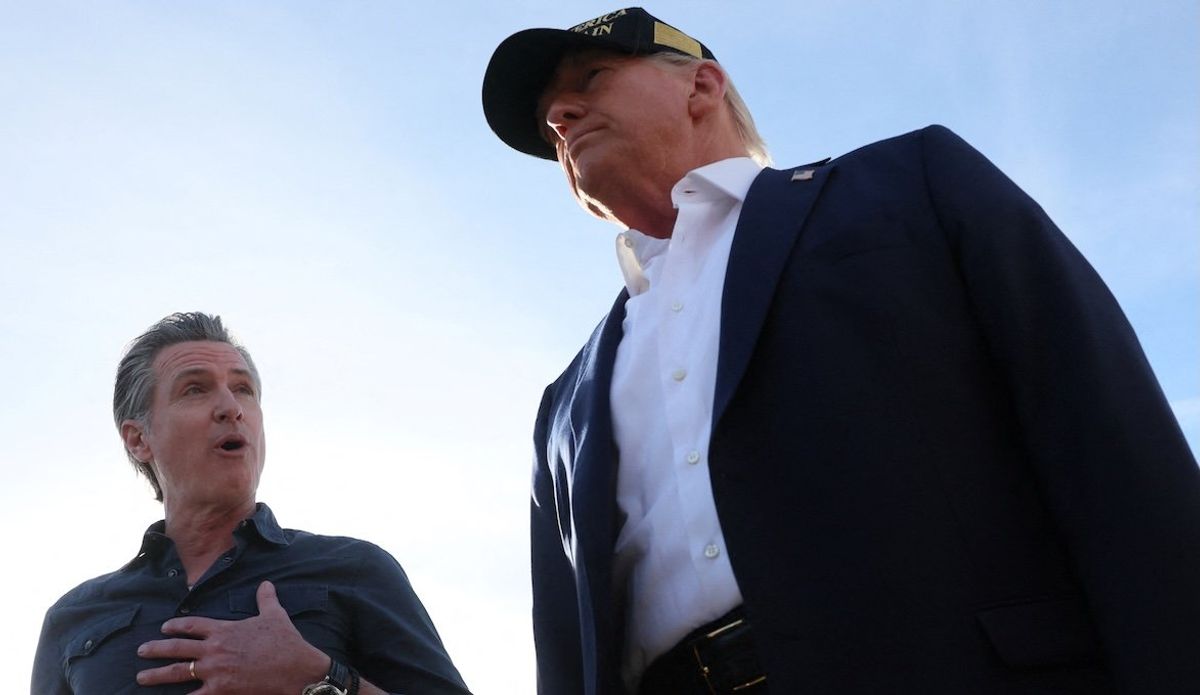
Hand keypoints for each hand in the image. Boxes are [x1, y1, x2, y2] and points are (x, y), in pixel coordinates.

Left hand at [137, 580, 329, 694]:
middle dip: (155, 649)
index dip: (175, 626)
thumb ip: (266, 600)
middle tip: (140, 651)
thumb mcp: (275, 616)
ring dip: (156, 675)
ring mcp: (215, 672)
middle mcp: (214, 650)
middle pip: (176, 649)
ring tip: (141, 677)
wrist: (297, 668)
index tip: (164, 628)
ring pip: (176, 673)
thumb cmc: (286, 641)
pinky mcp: (221, 690)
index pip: (191, 625)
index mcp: (224, 630)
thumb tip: (266, 584)